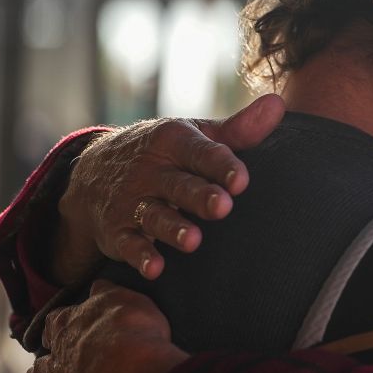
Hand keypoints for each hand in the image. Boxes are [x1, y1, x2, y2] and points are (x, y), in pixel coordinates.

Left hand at [26, 280, 188, 372]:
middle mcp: (55, 356)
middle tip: (66, 363)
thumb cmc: (133, 336)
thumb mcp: (127, 300)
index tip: (65, 327)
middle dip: (50, 360)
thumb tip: (97, 284)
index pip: (56, 320)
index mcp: (69, 324)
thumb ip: (108, 292)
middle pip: (42, 357)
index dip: (61, 324)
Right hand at [55, 94, 284, 283]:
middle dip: (200, 196)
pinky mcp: (118, 230)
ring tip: (193, 240)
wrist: (95, 172)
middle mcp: (151, 170)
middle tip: (223, 207)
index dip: (222, 166)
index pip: (201, 152)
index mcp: (173, 141)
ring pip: (155, 215)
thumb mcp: (197, 135)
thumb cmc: (168, 154)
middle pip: (179, 185)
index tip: (242, 180)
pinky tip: (156, 268)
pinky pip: (129, 244)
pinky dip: (140, 256)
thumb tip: (278, 104)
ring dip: (172, 228)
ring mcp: (132, 201)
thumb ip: (239, 129)